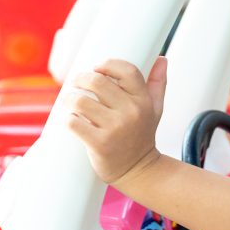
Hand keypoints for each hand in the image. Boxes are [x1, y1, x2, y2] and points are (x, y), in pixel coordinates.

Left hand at [65, 57, 167, 186]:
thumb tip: (162, 59)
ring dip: (69, 99)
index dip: (108, 64)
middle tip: (76, 83)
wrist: (138, 170)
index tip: (96, 68)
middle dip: (81, 79)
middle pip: (97, 81)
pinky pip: (73, 123)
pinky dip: (68, 119)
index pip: (127, 70)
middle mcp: (131, 112)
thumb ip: (157, 83)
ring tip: (69, 101)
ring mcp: (115, 128)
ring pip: (81, 101)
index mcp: (143, 100)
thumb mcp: (155, 109)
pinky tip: (72, 120)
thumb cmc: (142, 136)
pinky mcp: (99, 143)